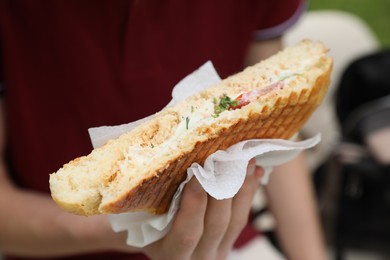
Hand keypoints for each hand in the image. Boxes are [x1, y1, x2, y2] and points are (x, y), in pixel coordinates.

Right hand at [143, 159, 262, 259]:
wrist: (157, 242)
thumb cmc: (141, 225)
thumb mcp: (140, 219)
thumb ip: (149, 203)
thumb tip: (152, 163)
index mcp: (169, 254)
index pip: (187, 234)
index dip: (194, 204)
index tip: (197, 173)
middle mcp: (196, 258)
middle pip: (216, 225)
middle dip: (224, 189)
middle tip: (228, 158)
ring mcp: (216, 252)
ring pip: (235, 222)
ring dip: (243, 188)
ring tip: (247, 160)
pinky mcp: (228, 243)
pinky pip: (242, 218)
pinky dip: (249, 193)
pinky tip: (254, 172)